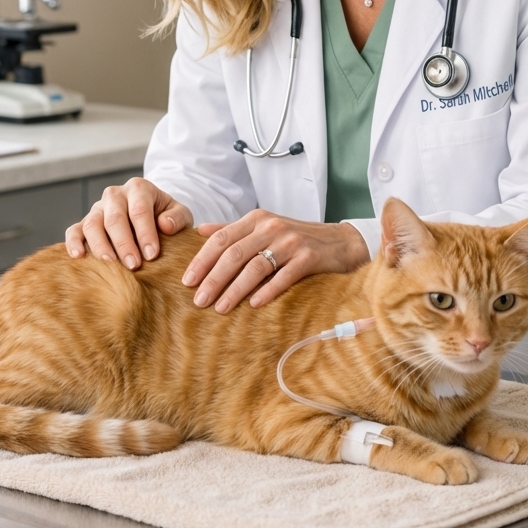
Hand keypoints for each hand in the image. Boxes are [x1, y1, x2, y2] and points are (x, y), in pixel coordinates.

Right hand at [65, 178, 191, 268]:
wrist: (151, 214)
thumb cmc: (166, 216)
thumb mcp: (179, 213)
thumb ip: (177, 217)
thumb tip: (165, 225)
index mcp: (139, 188)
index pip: (140, 210)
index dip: (145, 233)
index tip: (152, 255)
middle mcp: (115, 195)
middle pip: (115, 218)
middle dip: (124, 243)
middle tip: (134, 266)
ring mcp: (98, 208)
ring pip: (93, 224)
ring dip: (101, 246)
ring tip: (111, 264)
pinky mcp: (85, 222)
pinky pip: (74, 230)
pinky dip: (73, 242)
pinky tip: (79, 256)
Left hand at [182, 211, 369, 312]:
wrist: (340, 242)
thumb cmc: (296, 238)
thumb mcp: (264, 228)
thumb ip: (233, 230)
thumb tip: (201, 231)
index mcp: (256, 219)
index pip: (221, 239)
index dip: (202, 260)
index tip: (187, 281)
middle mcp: (271, 227)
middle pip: (234, 254)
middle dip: (213, 279)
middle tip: (198, 301)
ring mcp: (290, 241)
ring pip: (255, 266)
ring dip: (234, 289)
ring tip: (220, 308)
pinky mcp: (308, 257)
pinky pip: (283, 276)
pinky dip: (266, 291)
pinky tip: (253, 305)